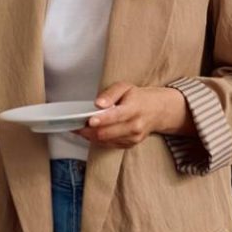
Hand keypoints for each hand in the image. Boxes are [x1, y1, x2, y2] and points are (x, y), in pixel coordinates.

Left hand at [74, 82, 190, 148]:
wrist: (157, 111)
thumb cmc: (138, 97)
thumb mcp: (125, 87)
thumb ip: (110, 94)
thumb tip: (98, 103)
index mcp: (133, 108)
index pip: (116, 116)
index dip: (101, 119)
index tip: (89, 120)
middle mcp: (134, 126)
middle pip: (107, 133)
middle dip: (88, 130)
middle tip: (75, 124)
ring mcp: (133, 138)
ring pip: (105, 141)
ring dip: (90, 136)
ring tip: (79, 128)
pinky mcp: (130, 145)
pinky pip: (109, 145)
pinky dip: (97, 139)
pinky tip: (91, 132)